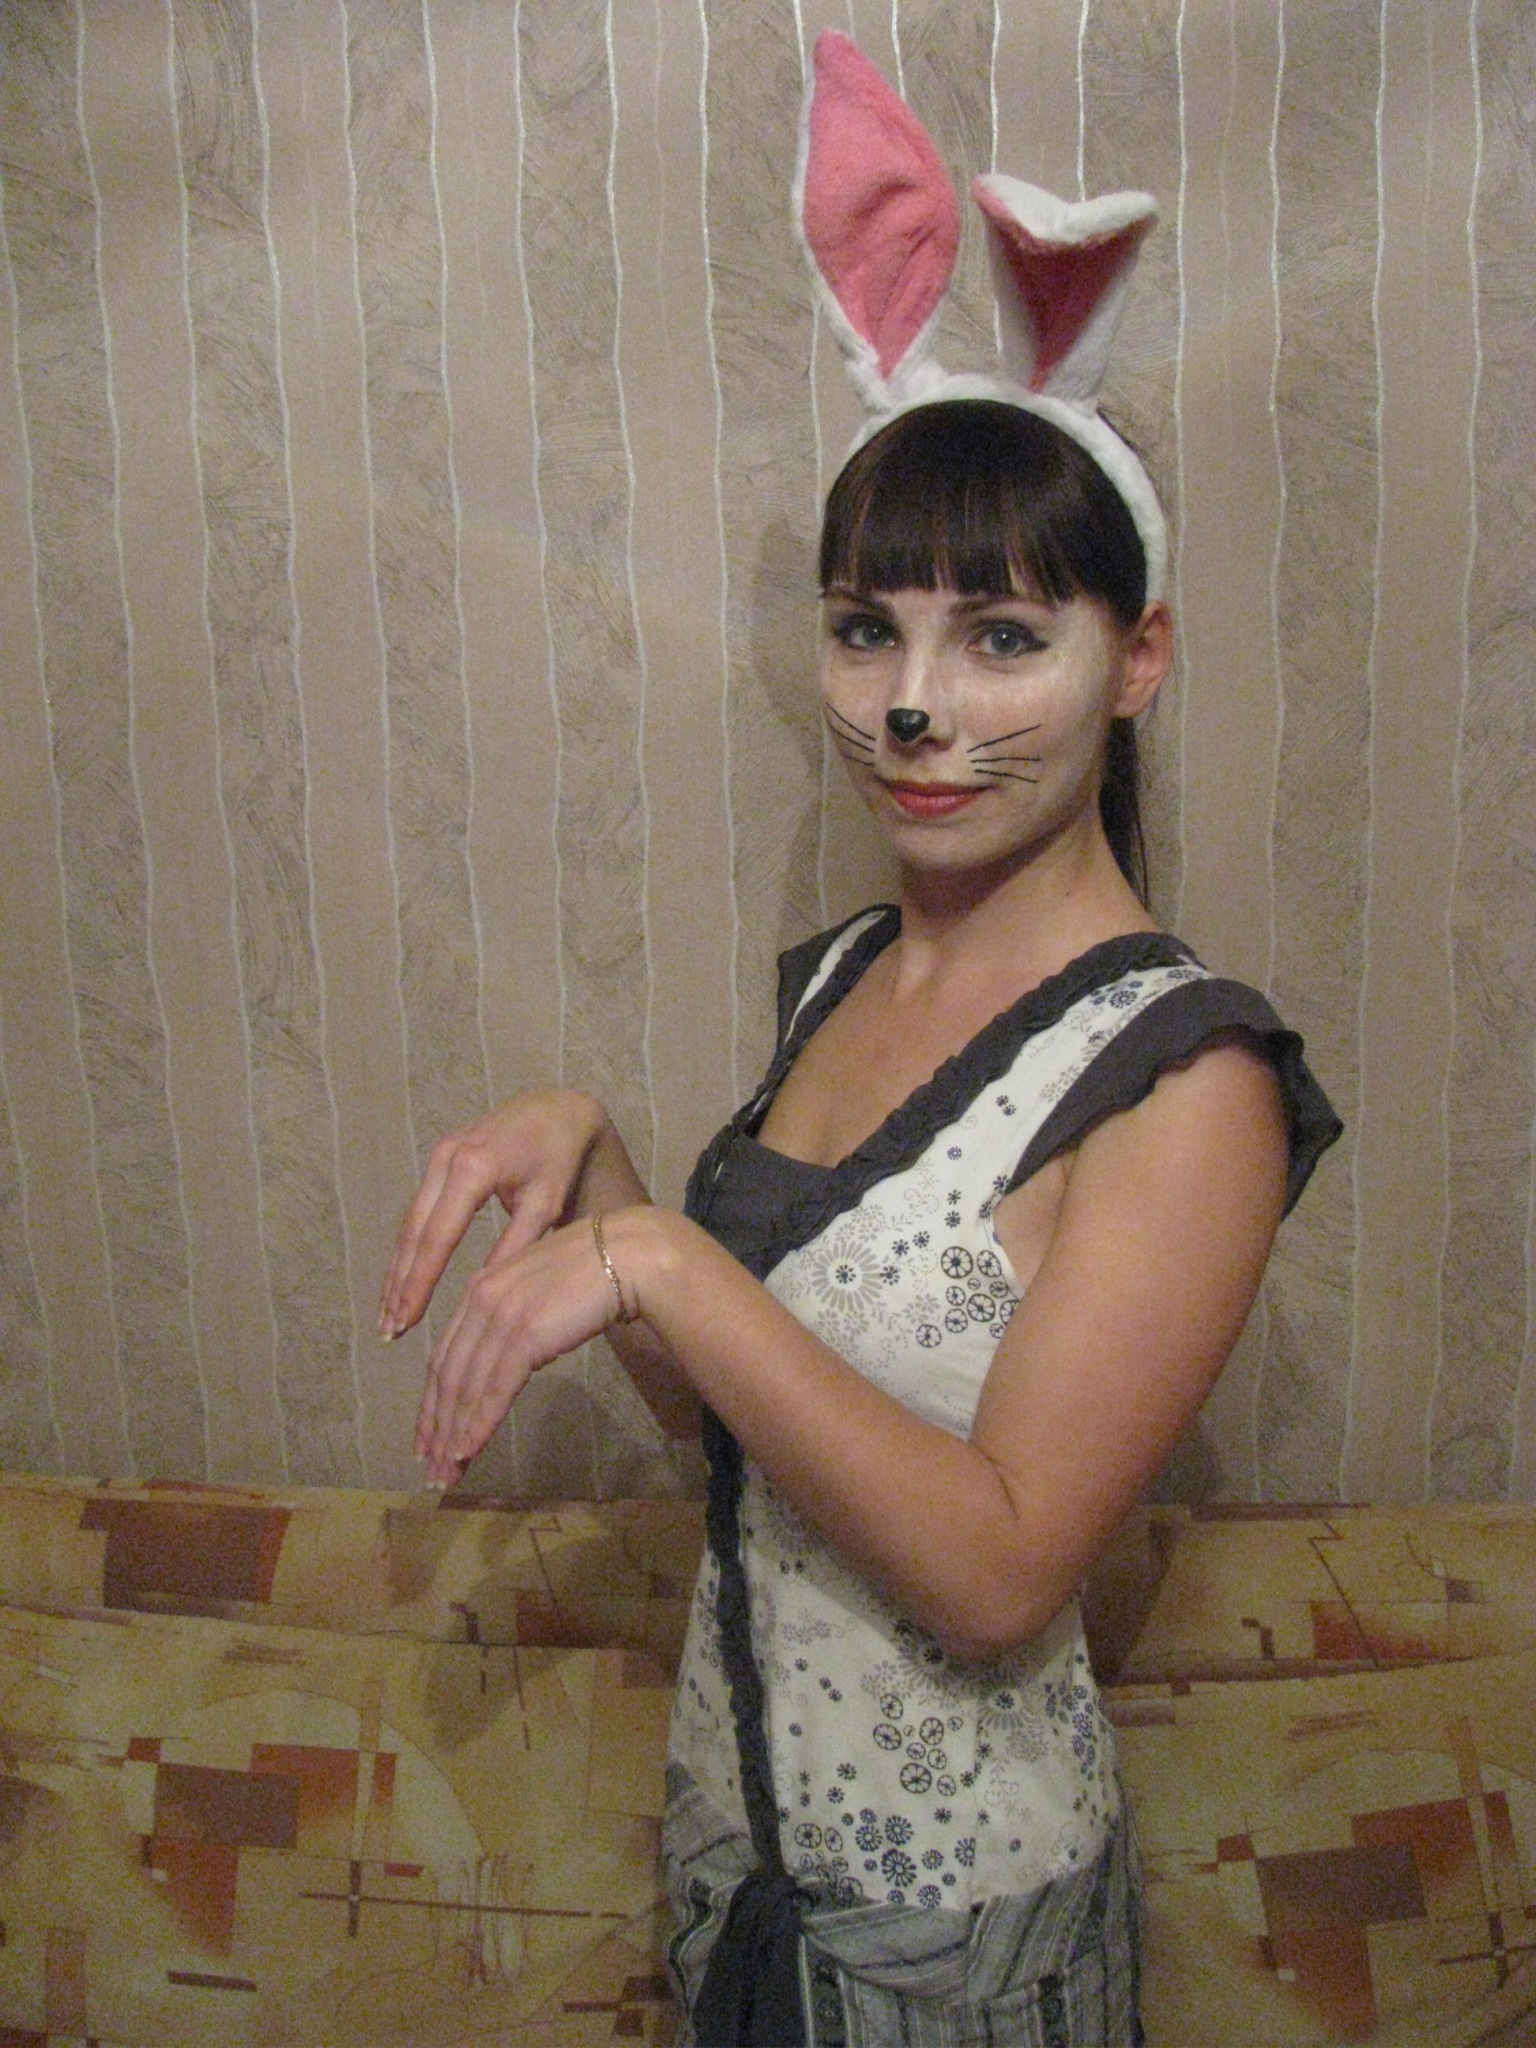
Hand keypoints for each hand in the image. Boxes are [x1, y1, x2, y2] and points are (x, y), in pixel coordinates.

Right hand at [378, 1091, 617, 1340]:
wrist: (557, 1109)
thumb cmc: (557, 1159)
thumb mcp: (543, 1204)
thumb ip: (513, 1246)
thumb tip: (481, 1294)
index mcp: (473, 1168)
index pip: (438, 1237)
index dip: (419, 1283)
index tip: (408, 1321)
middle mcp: (446, 1159)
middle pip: (413, 1232)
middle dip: (399, 1284)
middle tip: (390, 1331)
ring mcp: (439, 1156)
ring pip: (409, 1223)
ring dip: (397, 1270)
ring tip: (389, 1315)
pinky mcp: (439, 1159)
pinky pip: (418, 1210)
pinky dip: (409, 1248)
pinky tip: (402, 1279)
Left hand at [413, 1212, 637, 1483]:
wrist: (627, 1255)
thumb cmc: (593, 1269)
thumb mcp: (540, 1290)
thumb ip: (517, 1315)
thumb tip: (514, 1354)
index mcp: (481, 1287)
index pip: (445, 1354)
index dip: (433, 1401)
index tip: (429, 1437)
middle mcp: (481, 1301)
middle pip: (447, 1375)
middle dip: (436, 1426)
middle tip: (431, 1469)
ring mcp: (501, 1318)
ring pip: (466, 1387)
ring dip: (453, 1435)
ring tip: (447, 1473)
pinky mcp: (525, 1335)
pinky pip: (495, 1389)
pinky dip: (478, 1424)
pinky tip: (468, 1450)